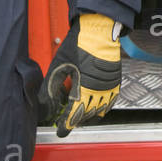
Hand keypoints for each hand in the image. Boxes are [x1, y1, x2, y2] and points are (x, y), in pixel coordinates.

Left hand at [40, 13, 121, 136]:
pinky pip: (110, 102)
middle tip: (66, 123)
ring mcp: (109, 86)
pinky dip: (101, 109)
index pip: (75, 114)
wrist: (99, 29)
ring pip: (100, 111)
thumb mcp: (59, 65)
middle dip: (76, 122)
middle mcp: (99, 89)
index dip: (66, 125)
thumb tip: (45, 105)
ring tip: (78, 117)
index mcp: (84, 86)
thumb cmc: (79, 44)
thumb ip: (52, 87)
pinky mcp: (115, 82)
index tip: (60, 131)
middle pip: (88, 115)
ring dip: (88, 117)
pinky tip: (94, 107)